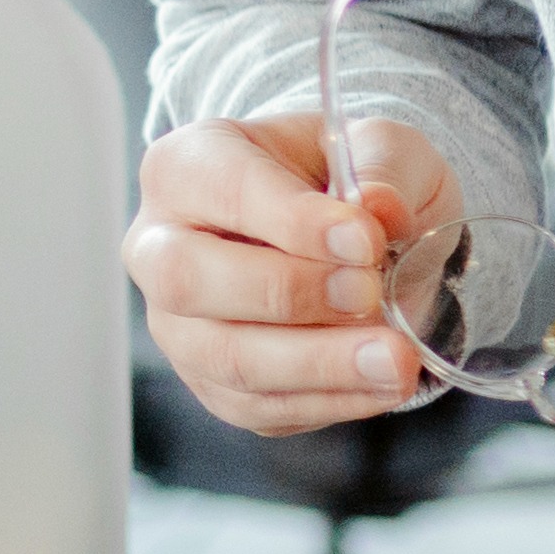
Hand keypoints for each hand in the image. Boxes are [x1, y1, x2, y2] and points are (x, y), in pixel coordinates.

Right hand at [124, 110, 454, 432]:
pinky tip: (382, 384)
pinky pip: (258, 407)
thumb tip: (379, 208)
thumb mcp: (379, 145)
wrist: (346, 238)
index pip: (221, 189)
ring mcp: (177, 324)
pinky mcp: (211, 383)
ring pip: (224, 358)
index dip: (292, 221)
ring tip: (395, 361)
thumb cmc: (346, 181)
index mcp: (186, 165)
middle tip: (368, 296)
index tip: (366, 240)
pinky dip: (327, 401)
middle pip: (186, 279)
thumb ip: (383, 166)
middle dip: (286, 294)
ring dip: (317, 364)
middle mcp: (159, 246)